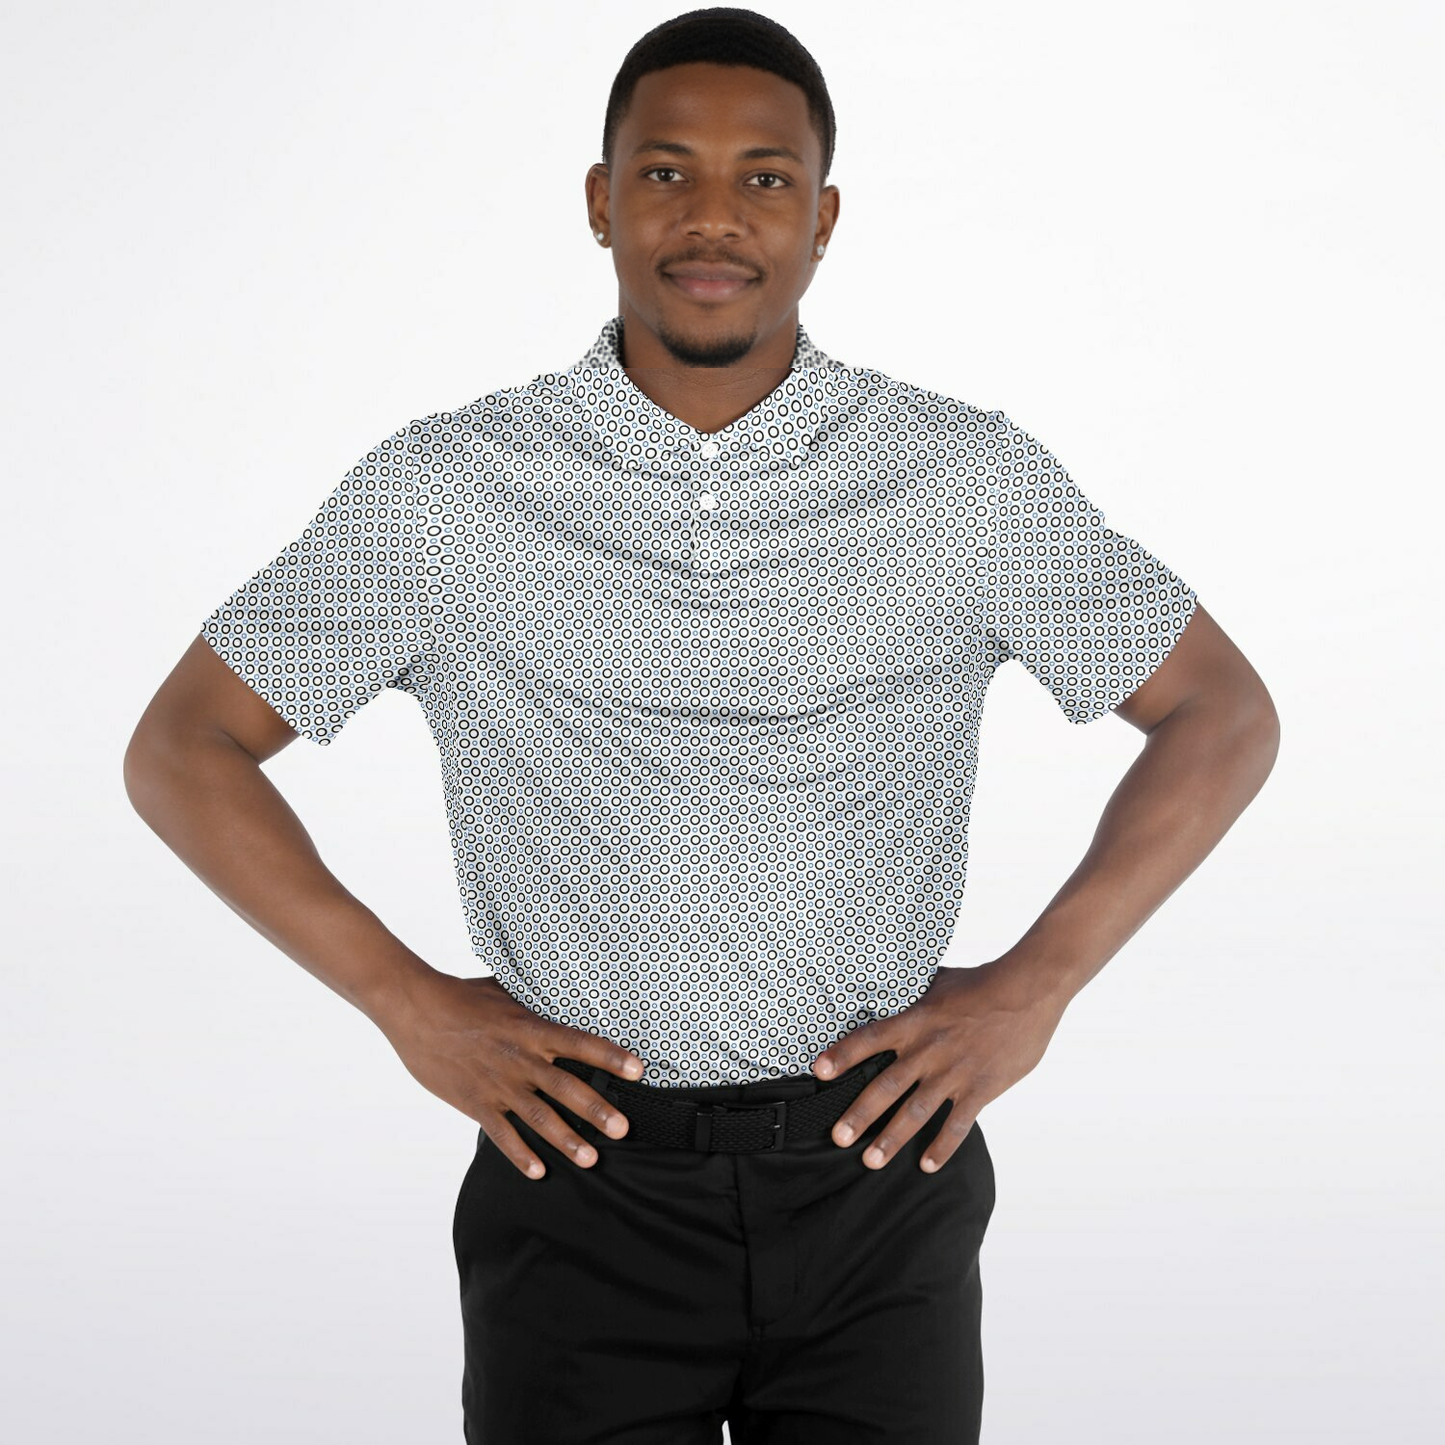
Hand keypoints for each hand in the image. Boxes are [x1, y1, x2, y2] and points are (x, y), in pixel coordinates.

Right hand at [376, 971, 645, 1179]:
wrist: (416, 1009)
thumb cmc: (463, 996)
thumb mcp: (506, 992)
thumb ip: (534, 1003)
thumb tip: (559, 995)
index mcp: (531, 1028)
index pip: (581, 1043)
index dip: (611, 1057)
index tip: (639, 1071)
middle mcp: (520, 1059)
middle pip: (567, 1088)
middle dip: (597, 1111)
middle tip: (623, 1130)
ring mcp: (498, 1083)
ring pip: (539, 1117)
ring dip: (566, 1140)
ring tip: (591, 1159)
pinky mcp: (475, 1102)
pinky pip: (502, 1134)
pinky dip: (520, 1154)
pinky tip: (538, 1171)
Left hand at [810, 960, 1069, 1172]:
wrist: (1028, 991)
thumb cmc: (981, 983)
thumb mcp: (938, 981)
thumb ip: (912, 993)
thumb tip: (888, 988)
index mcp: (915, 1021)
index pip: (869, 1038)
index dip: (842, 1055)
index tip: (818, 1071)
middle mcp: (929, 1049)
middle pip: (886, 1086)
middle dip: (859, 1114)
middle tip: (838, 1138)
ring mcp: (955, 1072)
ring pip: (916, 1112)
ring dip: (892, 1138)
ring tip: (871, 1161)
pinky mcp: (981, 1088)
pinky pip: (958, 1124)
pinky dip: (942, 1147)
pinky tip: (926, 1165)